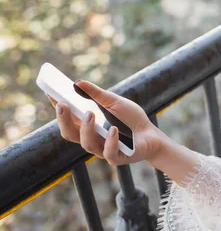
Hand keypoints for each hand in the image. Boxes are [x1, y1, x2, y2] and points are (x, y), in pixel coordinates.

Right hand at [47, 80, 165, 165]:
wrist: (152, 134)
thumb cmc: (131, 118)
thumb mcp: (115, 102)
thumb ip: (97, 95)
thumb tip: (78, 83)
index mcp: (87, 125)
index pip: (67, 117)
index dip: (57, 106)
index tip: (50, 92)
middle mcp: (90, 138)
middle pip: (70, 133)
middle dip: (64, 120)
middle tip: (63, 104)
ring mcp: (102, 150)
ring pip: (87, 144)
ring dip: (87, 128)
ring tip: (91, 113)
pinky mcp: (117, 158)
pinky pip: (110, 153)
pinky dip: (111, 141)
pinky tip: (113, 129)